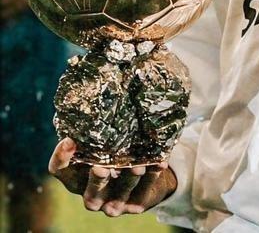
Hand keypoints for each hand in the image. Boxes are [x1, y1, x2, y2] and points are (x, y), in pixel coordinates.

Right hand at [49, 138, 177, 215]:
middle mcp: (92, 193)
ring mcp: (114, 202)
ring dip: (127, 181)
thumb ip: (100, 127)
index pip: (60, 170)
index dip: (61, 158)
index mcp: (78, 176)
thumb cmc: (118, 147)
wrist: (146, 170)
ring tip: (137, 166)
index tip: (69, 140)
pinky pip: (143, 193)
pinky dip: (152, 177)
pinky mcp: (135, 204)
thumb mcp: (107, 138)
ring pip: (118, 197)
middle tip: (101, 168)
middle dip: (96, 181)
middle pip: (89, 193)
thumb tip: (107, 92)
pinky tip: (159, 163)